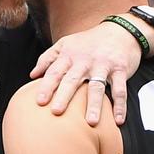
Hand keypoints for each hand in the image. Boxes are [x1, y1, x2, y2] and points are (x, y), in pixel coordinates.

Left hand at [30, 19, 149, 125]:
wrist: (120, 31)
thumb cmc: (88, 42)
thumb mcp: (66, 44)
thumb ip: (47, 58)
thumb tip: (32, 75)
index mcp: (69, 55)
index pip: (55, 72)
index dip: (47, 86)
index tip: (39, 102)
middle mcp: (85, 60)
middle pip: (73, 80)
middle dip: (64, 96)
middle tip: (57, 111)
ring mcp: (103, 65)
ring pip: (97, 87)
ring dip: (94, 105)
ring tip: (91, 122)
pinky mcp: (120, 70)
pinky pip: (120, 89)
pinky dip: (120, 105)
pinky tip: (118, 121)